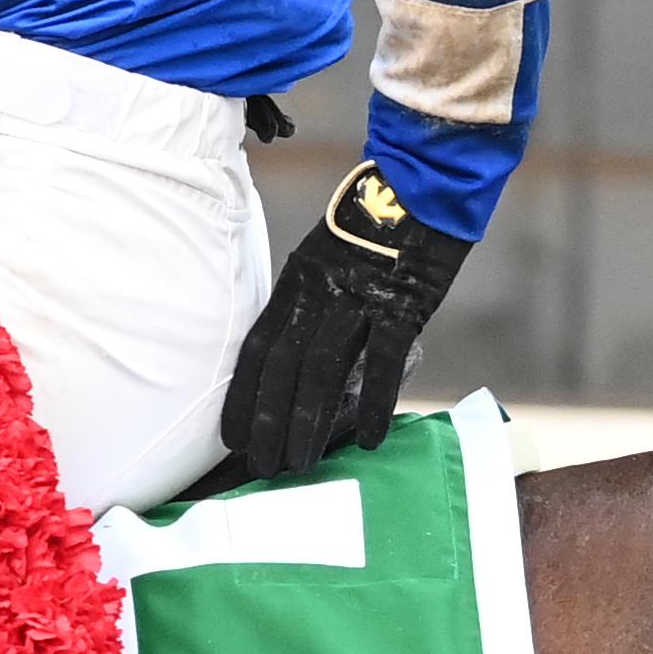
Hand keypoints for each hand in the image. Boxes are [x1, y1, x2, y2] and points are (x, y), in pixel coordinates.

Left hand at [218, 160, 472, 482]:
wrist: (421, 184)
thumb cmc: (375, 229)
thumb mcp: (327, 260)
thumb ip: (313, 304)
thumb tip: (303, 363)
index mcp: (296, 283)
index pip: (258, 348)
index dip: (242, 395)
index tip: (231, 439)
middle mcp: (318, 293)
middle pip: (282, 365)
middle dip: (269, 421)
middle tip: (262, 469)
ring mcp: (359, 299)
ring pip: (321, 368)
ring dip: (308, 420)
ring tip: (300, 463)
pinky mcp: (402, 304)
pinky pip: (384, 360)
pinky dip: (374, 401)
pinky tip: (368, 439)